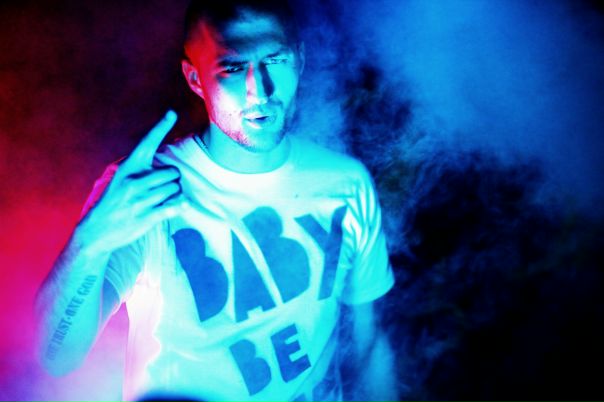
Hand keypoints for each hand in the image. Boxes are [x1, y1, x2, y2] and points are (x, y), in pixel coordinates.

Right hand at [75, 110, 186, 254]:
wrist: (96, 232)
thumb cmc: (113, 203)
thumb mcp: (120, 180)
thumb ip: (140, 170)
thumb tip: (165, 163)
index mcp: (127, 169)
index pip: (147, 143)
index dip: (160, 127)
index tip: (171, 113)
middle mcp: (133, 181)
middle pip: (172, 171)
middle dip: (173, 179)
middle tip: (163, 186)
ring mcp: (140, 200)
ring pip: (175, 188)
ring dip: (175, 193)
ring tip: (162, 199)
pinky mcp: (147, 217)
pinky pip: (175, 205)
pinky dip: (180, 205)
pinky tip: (179, 205)